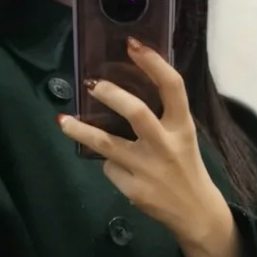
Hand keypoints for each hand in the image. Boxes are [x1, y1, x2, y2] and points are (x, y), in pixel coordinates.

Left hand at [57, 39, 243, 256]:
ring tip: (63, 121)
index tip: (132, 44)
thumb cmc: (184, 165)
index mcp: (182, 126)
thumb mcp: (182, 135)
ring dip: (81, 131)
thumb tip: (122, 89)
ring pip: (106, 144)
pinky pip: (110, 168)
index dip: (152, 62)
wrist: (194, 211)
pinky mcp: (133, 189)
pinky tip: (118, 167)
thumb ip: (162, 114)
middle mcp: (165, 145)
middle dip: (111, 95)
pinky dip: (109, 163)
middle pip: (136, 112)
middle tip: (93, 85)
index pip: (172, 86)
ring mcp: (147, 169)